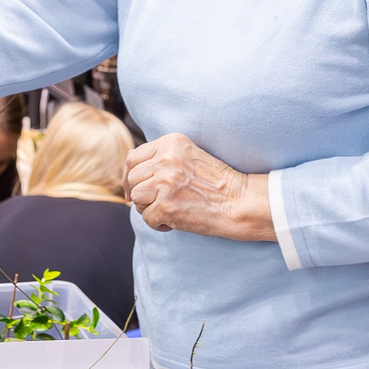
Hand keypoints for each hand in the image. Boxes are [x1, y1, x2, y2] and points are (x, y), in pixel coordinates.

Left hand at [125, 134, 272, 241]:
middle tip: (155, 204)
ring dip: (148, 209)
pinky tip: (173, 222)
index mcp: (170, 143)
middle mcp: (166, 159)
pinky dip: (158, 224)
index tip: (134, 188)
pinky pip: (147, 218)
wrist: (239, 201)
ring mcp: (165, 183)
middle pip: (133, 179)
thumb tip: (130, 167)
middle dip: (140, 194)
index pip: (134, 158)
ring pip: (136, 198)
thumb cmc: (216, 182)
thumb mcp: (188, 156)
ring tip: (167, 211)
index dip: (129, 176)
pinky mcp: (166, 206)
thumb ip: (162, 158)